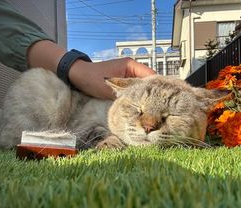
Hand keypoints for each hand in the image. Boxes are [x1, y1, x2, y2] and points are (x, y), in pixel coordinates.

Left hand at [27, 40, 155, 99]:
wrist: (77, 76)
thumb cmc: (92, 78)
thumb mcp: (110, 88)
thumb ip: (126, 96)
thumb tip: (139, 107)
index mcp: (131, 65)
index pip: (151, 75)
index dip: (158, 87)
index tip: (163, 100)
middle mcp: (132, 69)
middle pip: (148, 82)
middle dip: (152, 94)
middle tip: (159, 108)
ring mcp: (128, 76)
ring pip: (142, 87)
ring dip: (144, 96)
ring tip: (151, 109)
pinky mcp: (123, 83)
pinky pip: (134, 90)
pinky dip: (137, 97)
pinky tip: (140, 107)